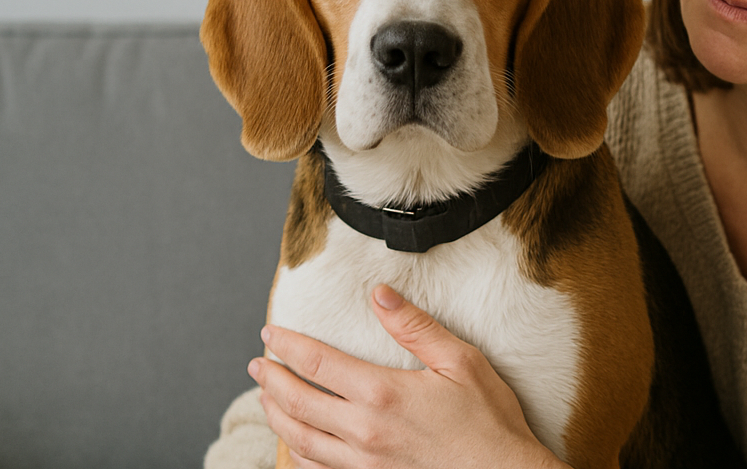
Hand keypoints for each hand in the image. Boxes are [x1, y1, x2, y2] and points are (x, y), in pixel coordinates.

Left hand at [251, 284, 568, 468]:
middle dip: (271, 380)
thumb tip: (380, 295)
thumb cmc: (488, 422)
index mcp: (382, 394)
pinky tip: (296, 441)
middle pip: (297, 402)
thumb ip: (415, 327)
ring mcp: (363, 463)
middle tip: (258, 364)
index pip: (317, 362)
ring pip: (300, 439)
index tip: (271, 334)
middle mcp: (364, 431)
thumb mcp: (460, 361)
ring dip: (276, 415)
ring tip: (266, 398)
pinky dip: (297, 452)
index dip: (288, 345)